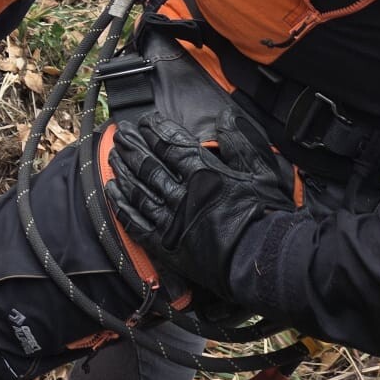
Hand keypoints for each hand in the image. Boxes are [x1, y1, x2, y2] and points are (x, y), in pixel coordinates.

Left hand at [105, 112, 294, 298]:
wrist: (265, 262)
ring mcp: (171, 222)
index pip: (171, 145)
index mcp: (203, 174)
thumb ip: (241, 142)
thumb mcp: (261, 172)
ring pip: (138, 190)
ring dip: (123, 170)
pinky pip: (137, 223)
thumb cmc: (267, 217)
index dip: (155, 130)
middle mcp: (182, 195)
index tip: (145, 121)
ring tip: (113, 155)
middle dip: (132, 145)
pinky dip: (122, 206)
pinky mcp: (167, 247)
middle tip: (120, 132)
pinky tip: (112, 192)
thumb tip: (226, 116)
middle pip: (149, 164)